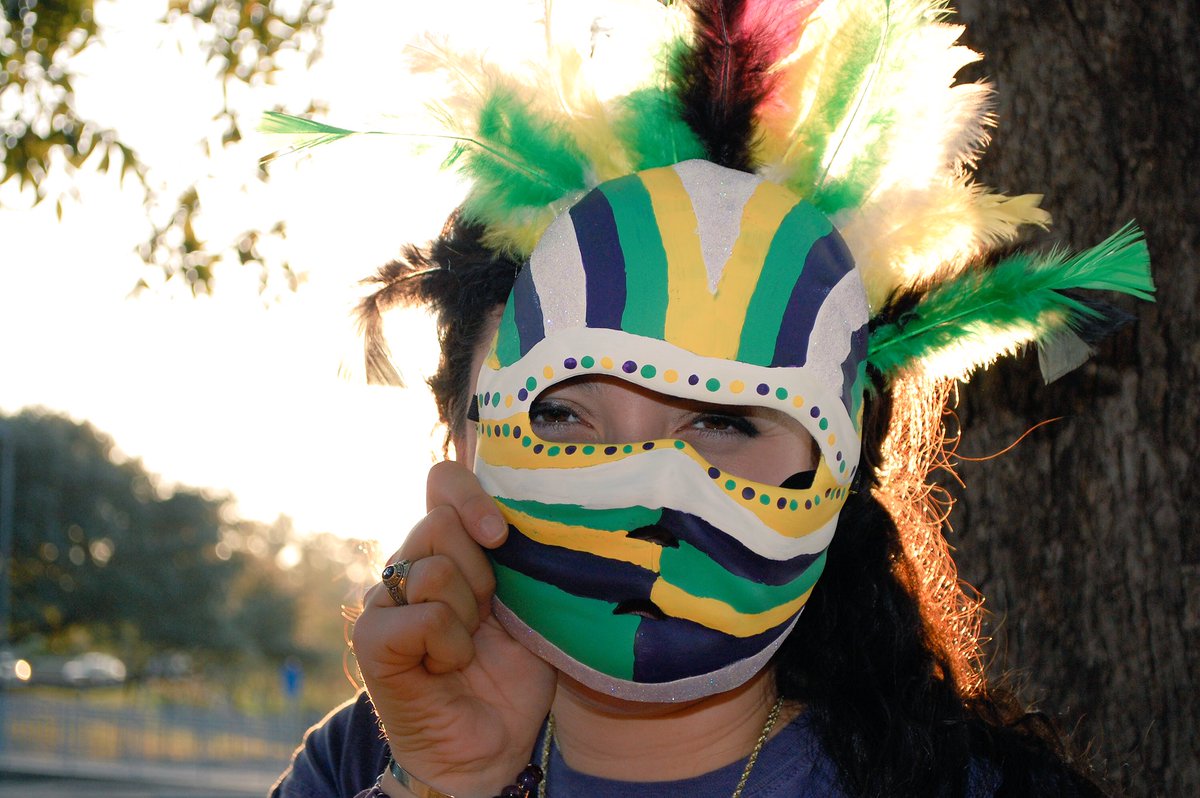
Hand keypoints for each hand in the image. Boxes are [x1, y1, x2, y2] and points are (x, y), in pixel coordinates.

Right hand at [353, 460, 555, 797]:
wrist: (493, 743)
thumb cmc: (514, 672)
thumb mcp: (529, 600)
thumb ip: (517, 551)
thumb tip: (523, 510)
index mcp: (446, 547)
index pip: (443, 480)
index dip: (472, 494)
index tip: (501, 537)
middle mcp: (409, 564)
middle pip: (441, 522)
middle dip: (482, 574)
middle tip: (486, 618)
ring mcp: (384, 600)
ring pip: (436, 570)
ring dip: (468, 618)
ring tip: (466, 649)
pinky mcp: (371, 638)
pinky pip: (423, 615)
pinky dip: (449, 646)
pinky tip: (446, 669)